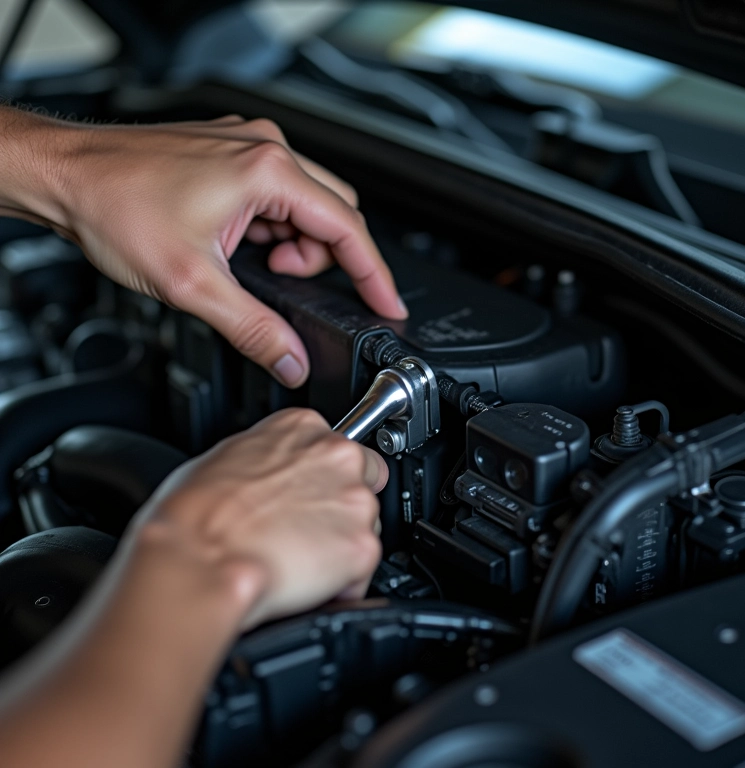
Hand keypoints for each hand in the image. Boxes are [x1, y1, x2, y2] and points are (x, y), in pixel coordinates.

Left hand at [0, 110, 406, 386]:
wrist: (62, 175)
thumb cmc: (113, 205)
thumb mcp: (192, 284)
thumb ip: (253, 329)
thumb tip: (290, 360)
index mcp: (267, 171)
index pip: (348, 229)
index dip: (375, 276)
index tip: (389, 305)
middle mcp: (264, 150)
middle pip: (333, 215)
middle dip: (324, 262)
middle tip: (289, 291)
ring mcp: (246, 148)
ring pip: (305, 207)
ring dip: (294, 247)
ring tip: (252, 270)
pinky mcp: (230, 156)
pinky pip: (277, 199)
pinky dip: (272, 231)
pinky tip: (239, 249)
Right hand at [136, 408, 387, 628]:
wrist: (199, 558)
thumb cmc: (199, 514)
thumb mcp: (227, 458)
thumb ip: (269, 458)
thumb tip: (273, 475)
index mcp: (302, 427)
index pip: (335, 444)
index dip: (321, 476)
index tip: (310, 492)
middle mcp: (337, 456)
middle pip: (363, 480)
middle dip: (341, 506)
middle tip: (306, 529)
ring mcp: (354, 500)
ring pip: (367, 525)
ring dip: (342, 544)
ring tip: (298, 560)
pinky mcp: (362, 546)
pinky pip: (361, 570)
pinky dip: (342, 583)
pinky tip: (306, 583)